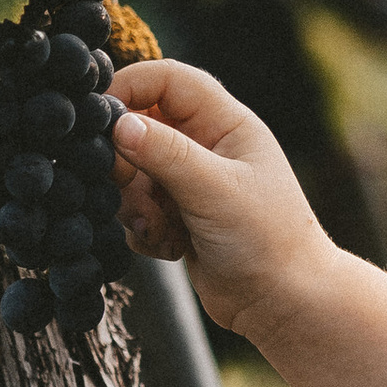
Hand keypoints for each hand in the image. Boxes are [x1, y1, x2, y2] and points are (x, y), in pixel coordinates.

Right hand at [108, 57, 386, 386]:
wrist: (286, 306)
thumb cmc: (266, 240)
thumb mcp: (214, 189)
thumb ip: (165, 153)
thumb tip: (117, 123)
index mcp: (227, 125)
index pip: (169, 80)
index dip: (131, 87)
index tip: (100, 116)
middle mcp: (208, 148)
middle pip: (141, 127)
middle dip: (127, 161)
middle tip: (135, 190)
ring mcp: (192, 185)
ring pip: (133, 174)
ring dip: (133, 203)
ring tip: (158, 228)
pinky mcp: (179, 219)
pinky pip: (137, 211)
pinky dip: (143, 230)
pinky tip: (170, 249)